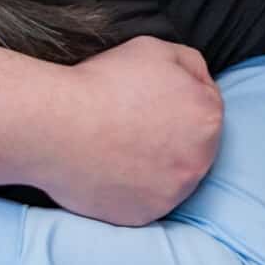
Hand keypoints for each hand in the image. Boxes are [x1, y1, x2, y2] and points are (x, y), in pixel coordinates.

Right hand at [42, 37, 222, 225]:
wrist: (57, 125)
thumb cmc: (103, 83)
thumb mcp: (155, 49)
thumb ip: (191, 64)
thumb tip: (201, 81)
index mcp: (208, 118)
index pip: (205, 108)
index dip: (177, 99)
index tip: (149, 99)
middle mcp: (199, 162)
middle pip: (194, 146)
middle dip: (173, 134)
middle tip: (135, 124)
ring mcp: (173, 194)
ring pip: (172, 177)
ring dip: (156, 164)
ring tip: (121, 147)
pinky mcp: (145, 216)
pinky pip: (146, 201)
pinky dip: (134, 189)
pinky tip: (112, 169)